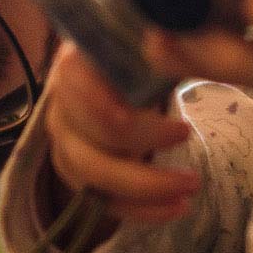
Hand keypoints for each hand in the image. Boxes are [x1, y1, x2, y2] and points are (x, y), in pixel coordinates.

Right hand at [40, 44, 201, 228]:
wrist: (117, 81)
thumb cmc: (139, 57)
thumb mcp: (152, 42)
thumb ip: (162, 46)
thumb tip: (169, 43)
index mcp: (72, 67)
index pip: (77, 87)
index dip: (113, 105)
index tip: (175, 125)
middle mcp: (61, 108)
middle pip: (91, 139)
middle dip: (144, 147)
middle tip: (189, 138)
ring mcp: (65, 146)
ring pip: (94, 177)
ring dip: (146, 187)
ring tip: (191, 186)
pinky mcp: (78, 176)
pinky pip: (104, 203)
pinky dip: (142, 210)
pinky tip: (178, 208)